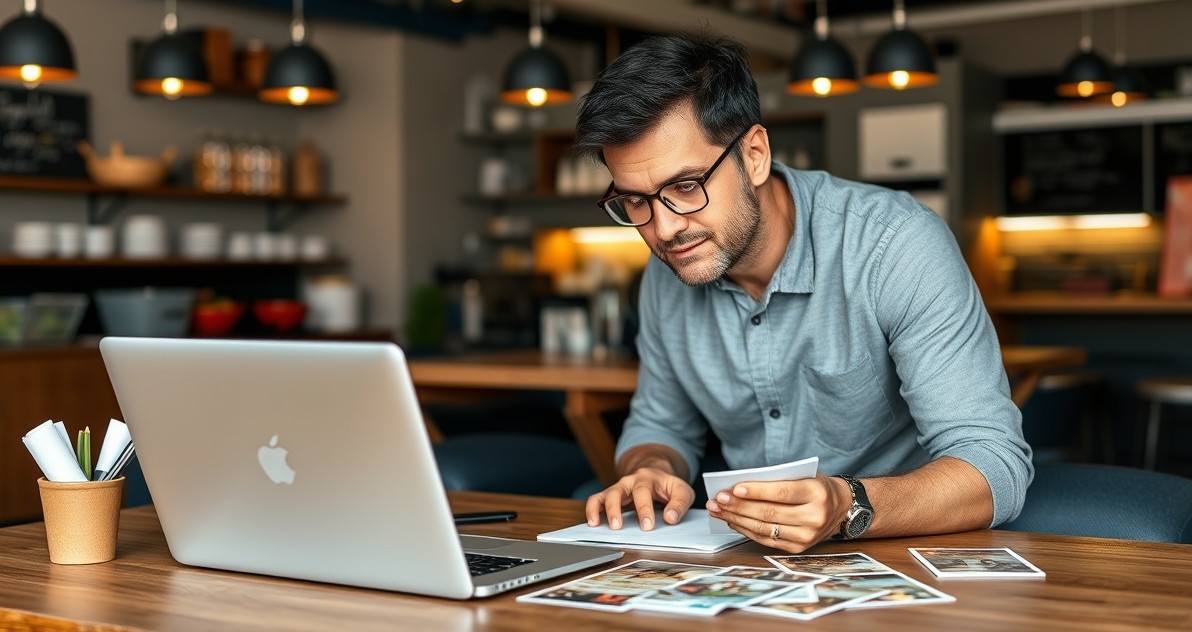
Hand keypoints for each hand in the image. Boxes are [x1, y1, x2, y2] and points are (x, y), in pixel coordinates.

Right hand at [584, 467, 694, 531]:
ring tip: (608, 527)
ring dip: (605, 511)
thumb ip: (679, 503)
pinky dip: (592, 510)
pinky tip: (593, 523)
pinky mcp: (610, 495)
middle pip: (620, 491)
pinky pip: (596, 499)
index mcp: (649, 478)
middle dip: (619, 510)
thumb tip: (671, 518)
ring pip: (607, 495)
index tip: (648, 526)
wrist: (655, 473)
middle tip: (620, 528)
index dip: (645, 509)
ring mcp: (619, 487)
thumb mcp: (681, 490)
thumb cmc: (667, 486)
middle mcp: (631, 481)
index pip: (644, 491)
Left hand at [705, 472, 850, 552]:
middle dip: (739, 506)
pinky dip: (745, 530)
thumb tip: (739, 487)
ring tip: (717, 510)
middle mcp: (814, 517)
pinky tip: (731, 520)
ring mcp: (807, 536)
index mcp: (817, 493)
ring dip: (736, 519)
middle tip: (717, 500)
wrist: (841, 508)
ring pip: (764, 528)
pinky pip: (765, 540)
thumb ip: (777, 480)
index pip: (782, 493)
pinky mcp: (798, 548)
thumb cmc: (815, 487)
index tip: (734, 489)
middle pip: (769, 512)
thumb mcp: (804, 475)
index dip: (757, 491)